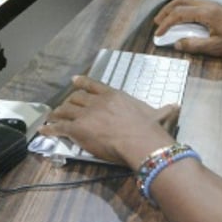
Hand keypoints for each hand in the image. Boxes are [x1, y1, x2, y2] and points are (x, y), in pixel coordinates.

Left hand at [40, 75, 178, 166]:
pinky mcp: (78, 129)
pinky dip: (51, 128)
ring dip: (57, 114)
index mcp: (114, 96)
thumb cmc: (149, 128)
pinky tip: (45, 130)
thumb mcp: (159, 115)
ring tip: (52, 117)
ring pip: (66, 110)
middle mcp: (98, 102)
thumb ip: (165, 110)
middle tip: (64, 106)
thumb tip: (176, 106)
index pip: (94, 86)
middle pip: (77, 98)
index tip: (74, 80)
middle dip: (69, 102)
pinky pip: (60, 127)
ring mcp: (86, 115)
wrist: (140, 140)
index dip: (83, 83)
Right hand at [153, 0, 221, 58]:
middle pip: (181, 1)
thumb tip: (177, 44)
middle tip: (157, 22)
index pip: (179, 14)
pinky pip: (194, 4)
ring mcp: (213, 5)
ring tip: (166, 20)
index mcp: (206, 12)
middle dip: (166, 11)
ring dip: (174, 8)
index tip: (158, 34)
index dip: (166, 23)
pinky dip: (183, 9)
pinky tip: (182, 19)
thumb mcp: (215, 48)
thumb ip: (194, 45)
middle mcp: (208, 5)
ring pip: (187, 0)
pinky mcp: (216, 9)